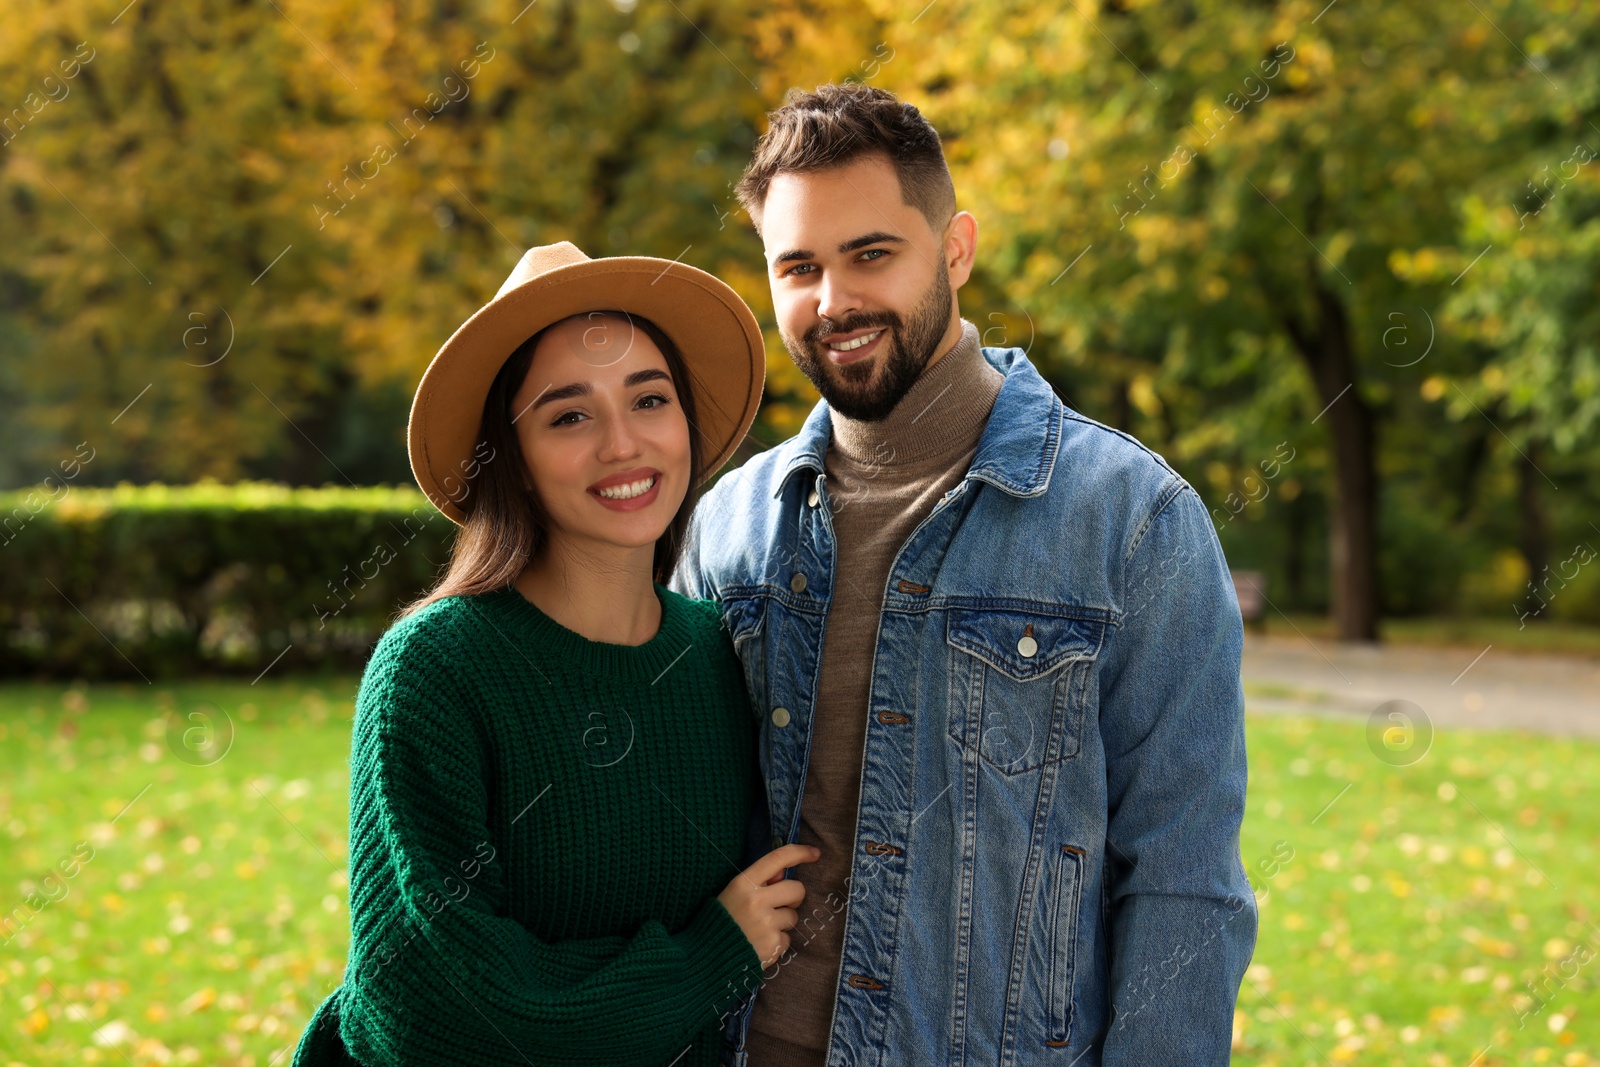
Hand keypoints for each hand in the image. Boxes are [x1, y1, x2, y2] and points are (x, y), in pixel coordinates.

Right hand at [716, 843, 819, 968]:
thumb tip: (783, 872)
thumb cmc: (721, 922)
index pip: (777, 858)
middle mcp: (756, 901)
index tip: (815, 853)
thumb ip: (758, 882)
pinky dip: (777, 942)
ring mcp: (765, 924)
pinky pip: (787, 939)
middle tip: (778, 906)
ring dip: (782, 923)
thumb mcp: (733, 894)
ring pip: (793, 916)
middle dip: (793, 897)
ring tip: (760, 929)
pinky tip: (760, 944)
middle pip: (796, 889)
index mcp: (742, 883)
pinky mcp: (772, 945)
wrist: (705, 959)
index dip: (800, 852)